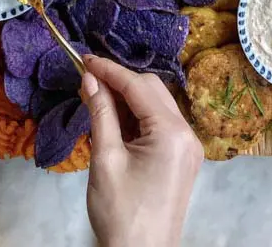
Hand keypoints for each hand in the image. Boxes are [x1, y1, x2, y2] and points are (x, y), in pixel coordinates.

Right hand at [81, 55, 202, 246]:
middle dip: (120, 82)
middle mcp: (187, 134)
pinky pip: (160, 125)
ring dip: (128, 98)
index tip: (84, 59)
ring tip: (97, 99)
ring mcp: (188, 147)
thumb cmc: (121, 213)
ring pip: (156, 105)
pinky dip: (137, 117)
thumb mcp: (106, 160)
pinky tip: (115, 120)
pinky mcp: (182, 159)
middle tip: (87, 80)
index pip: (138, 86)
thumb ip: (101, 113)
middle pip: (152, 90)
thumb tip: (90, 78)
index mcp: (172, 133)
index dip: (109, 70)